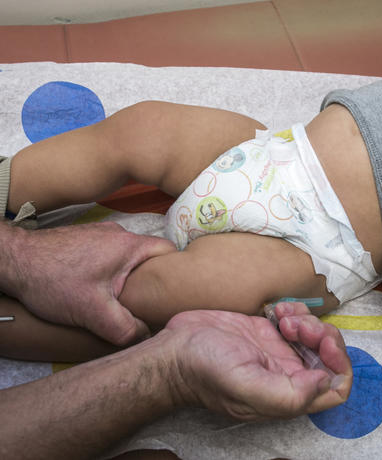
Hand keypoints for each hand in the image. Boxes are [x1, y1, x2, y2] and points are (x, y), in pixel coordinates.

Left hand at [9, 222, 174, 344]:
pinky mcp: (85, 239)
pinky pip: (110, 254)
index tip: (173, 292)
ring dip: (128, 275)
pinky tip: (98, 287)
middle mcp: (118, 233)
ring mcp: (100, 233)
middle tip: (148, 301)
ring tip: (121, 297)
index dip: (176, 271)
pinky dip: (111, 269)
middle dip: (151, 278)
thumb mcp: (92, 312)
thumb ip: (124, 328)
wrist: (12, 260)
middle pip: (149, 255)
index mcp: (129, 245)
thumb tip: (145, 337)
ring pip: (128, 256)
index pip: (169, 251)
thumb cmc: (52, 280)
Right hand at [165, 301, 351, 420]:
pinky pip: (298, 320)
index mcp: (289, 395)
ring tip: (283, 317)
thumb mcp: (245, 386)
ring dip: (308, 320)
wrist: (174, 350)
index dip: (339, 364)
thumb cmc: (204, 370)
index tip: (322, 342)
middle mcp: (289, 376)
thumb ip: (288, 393)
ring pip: (316, 336)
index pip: (336, 387)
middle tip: (296, 325)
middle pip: (329, 357)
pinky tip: (276, 310)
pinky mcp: (268, 332)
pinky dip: (295, 310)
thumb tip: (325, 382)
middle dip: (322, 336)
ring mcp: (279, 353)